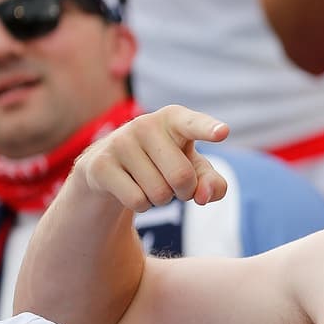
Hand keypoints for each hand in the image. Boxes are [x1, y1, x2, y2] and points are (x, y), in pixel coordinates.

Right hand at [77, 105, 230, 212]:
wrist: (111, 169)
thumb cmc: (165, 165)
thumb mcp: (196, 171)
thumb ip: (213, 183)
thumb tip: (204, 196)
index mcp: (174, 118)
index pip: (193, 124)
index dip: (208, 129)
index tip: (223, 132)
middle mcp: (145, 124)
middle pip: (182, 178)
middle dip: (184, 192)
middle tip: (172, 183)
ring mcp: (119, 142)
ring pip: (159, 193)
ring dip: (160, 199)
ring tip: (148, 181)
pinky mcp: (100, 164)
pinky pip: (137, 201)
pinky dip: (141, 205)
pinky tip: (130, 188)